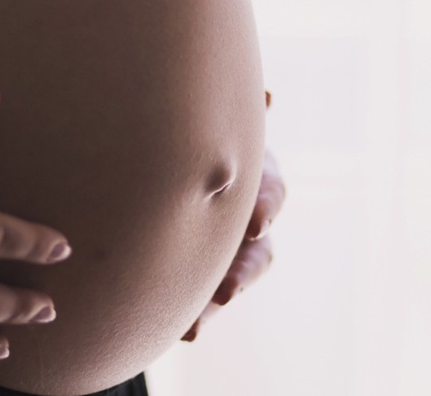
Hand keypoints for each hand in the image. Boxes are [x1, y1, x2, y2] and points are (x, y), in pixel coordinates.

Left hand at [181, 92, 283, 341]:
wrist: (161, 156)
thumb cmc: (190, 125)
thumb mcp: (208, 118)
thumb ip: (232, 114)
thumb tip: (269, 97)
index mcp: (253, 172)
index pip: (269, 191)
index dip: (266, 207)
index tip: (255, 224)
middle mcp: (248, 214)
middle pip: (258, 249)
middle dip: (243, 270)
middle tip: (227, 290)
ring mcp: (230, 249)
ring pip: (233, 281)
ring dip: (217, 302)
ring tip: (196, 326)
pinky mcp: (207, 273)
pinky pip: (204, 302)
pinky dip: (197, 317)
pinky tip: (186, 332)